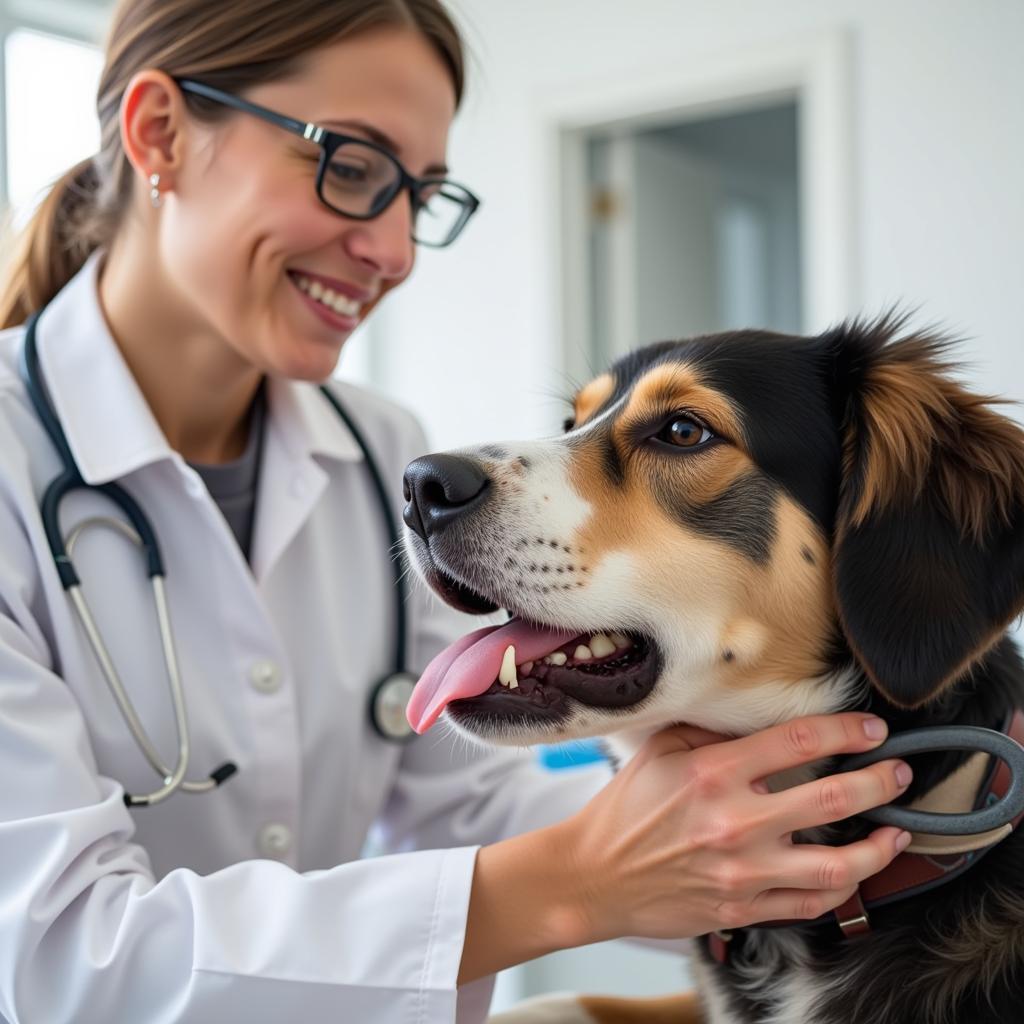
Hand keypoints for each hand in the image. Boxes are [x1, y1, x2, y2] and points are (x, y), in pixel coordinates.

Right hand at [561, 713, 911, 943]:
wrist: (594, 876)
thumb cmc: (625, 809)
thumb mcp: (660, 750)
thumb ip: (710, 731)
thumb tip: (758, 719)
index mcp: (712, 773)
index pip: (796, 741)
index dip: (845, 732)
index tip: (871, 731)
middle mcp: (734, 821)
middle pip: (831, 799)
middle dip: (878, 782)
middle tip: (898, 772)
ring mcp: (742, 871)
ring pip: (836, 865)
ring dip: (878, 848)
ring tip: (896, 832)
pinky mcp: (743, 908)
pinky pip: (810, 904)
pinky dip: (843, 889)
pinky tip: (855, 873)